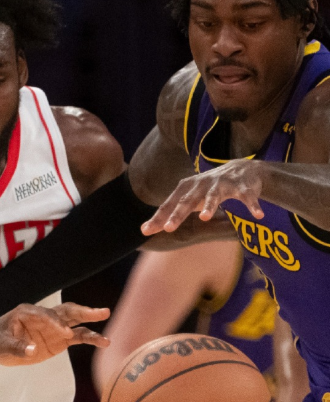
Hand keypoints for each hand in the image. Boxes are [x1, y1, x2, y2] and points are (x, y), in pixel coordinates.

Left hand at [0, 302, 110, 365]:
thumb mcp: (0, 345)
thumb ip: (16, 347)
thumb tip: (32, 351)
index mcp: (27, 312)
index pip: (45, 315)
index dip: (56, 323)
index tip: (66, 334)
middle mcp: (44, 317)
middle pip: (66, 312)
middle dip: (83, 312)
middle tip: (101, 313)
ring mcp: (53, 327)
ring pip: (75, 323)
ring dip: (91, 326)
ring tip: (107, 338)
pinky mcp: (58, 339)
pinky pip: (77, 338)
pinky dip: (89, 339)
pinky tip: (104, 342)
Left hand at [141, 160, 264, 234]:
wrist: (243, 169)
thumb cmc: (208, 189)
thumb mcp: (187, 199)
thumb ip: (168, 214)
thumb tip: (144, 230)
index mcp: (186, 189)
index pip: (169, 205)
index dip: (158, 218)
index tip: (146, 231)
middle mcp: (201, 185)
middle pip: (187, 200)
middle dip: (178, 214)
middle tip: (168, 228)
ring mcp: (222, 184)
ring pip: (214, 196)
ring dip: (210, 205)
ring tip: (205, 217)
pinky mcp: (243, 186)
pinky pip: (247, 196)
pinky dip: (252, 205)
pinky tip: (257, 215)